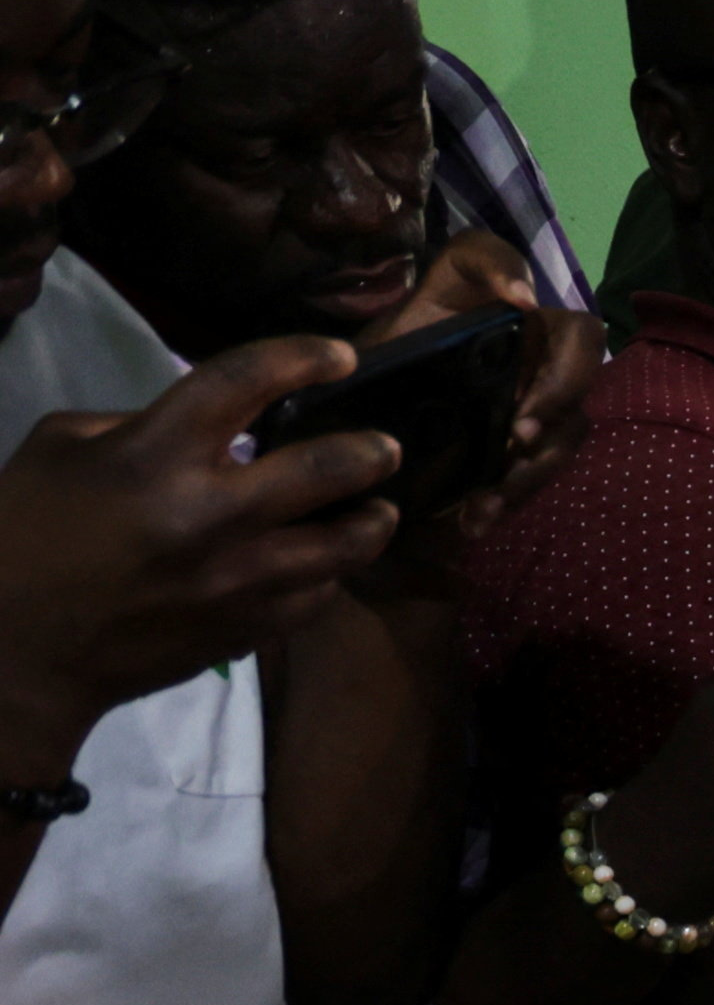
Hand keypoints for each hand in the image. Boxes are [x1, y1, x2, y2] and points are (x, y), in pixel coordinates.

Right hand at [0, 337, 398, 768]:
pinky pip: (319, 595)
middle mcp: (211, 513)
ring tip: (376, 508)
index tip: (340, 355)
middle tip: (386, 447)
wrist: (19, 649)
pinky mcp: (251, 629)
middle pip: (328, 467)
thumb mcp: (60, 450)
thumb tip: (207, 425)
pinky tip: (325, 563)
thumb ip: (138, 424)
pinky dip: (328, 574)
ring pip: (345, 544)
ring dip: (370, 520)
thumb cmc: (25, 535)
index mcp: (154, 453)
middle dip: (371, 451)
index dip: (302, 358)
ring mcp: (239, 577)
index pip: (246, 381)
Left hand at [366, 234, 605, 564]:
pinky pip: (550, 462)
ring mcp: (531, 390)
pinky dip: (517, 492)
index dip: (509, 270)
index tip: (518, 302)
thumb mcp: (340, 379)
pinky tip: (477, 517)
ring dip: (542, 455)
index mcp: (452, 303)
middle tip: (520, 432)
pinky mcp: (534, 439)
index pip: (485, 258)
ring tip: (494, 493)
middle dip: (562, 383)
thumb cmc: (346, 406)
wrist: (351, 465)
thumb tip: (350, 368)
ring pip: (573, 411)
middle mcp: (508, 337)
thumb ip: (351, 365)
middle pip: (576, 335)